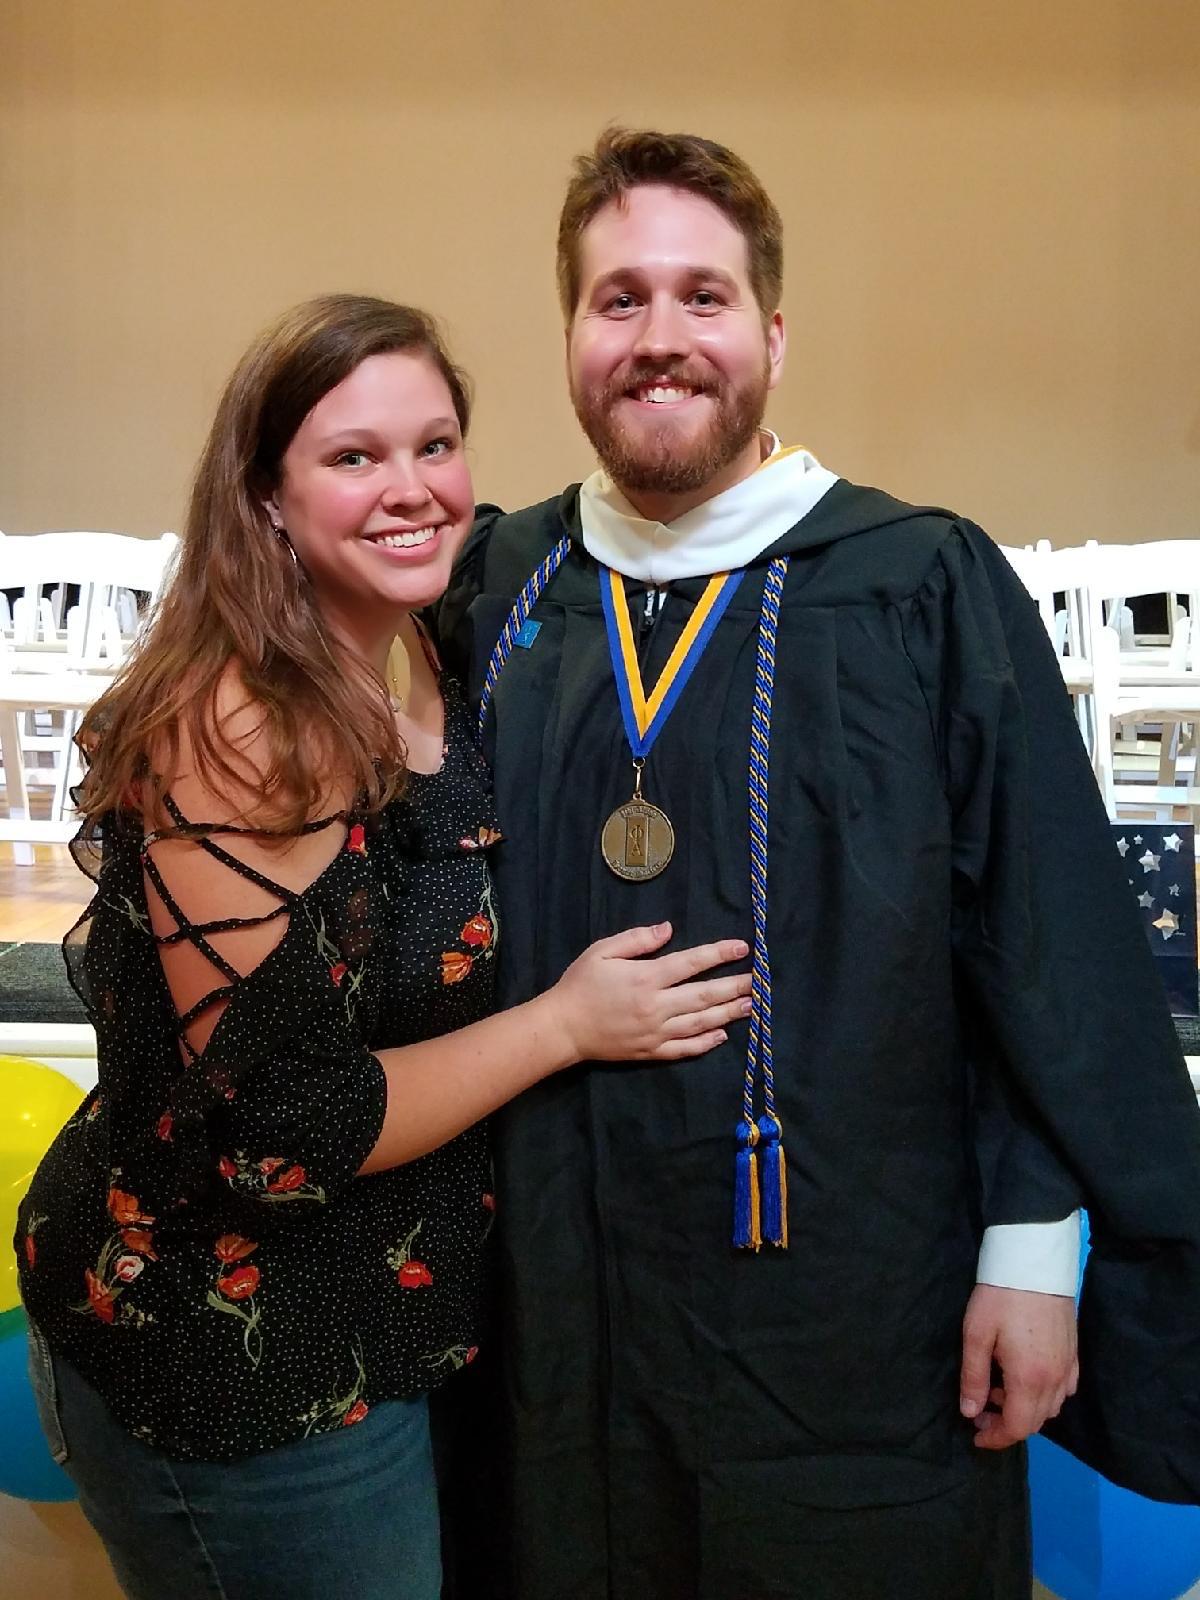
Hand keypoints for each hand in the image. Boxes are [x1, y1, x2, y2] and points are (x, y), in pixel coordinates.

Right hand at [541, 922, 751, 1064]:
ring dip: (729, 1013)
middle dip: (735, 986)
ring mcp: (656, 1032)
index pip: (692, 963)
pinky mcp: (651, 1051)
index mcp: (646, 978)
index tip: (742, 947)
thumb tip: (668, 929)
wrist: (563, 1028)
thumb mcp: (602, 951)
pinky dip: (706, 1042)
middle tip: (759, 980)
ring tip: (752, 1005)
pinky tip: (722, 1034)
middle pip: (705, 995)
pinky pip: (685, 1048)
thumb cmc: (580, 984)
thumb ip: (637, 939)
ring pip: (701, 1023)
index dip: (719, 954)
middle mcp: (656, 1006)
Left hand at [959, 1284, 1078, 1450]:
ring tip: (997, 1388)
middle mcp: (1055, 1380)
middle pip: (1036, 1421)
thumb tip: (970, 1412)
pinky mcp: (1075, 1353)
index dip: (996, 1438)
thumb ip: (973, 1377)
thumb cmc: (1000, 1297)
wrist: (1034, 1262)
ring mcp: (1069, 1366)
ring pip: (1051, 1407)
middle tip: (980, 1410)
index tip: (975, 1435)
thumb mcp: (976, 1335)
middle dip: (1007, 1424)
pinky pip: (1065, 1389)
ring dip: (1025, 1409)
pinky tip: (1026, 1378)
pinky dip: (1045, 1395)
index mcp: (1030, 1379)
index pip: (1018, 1427)